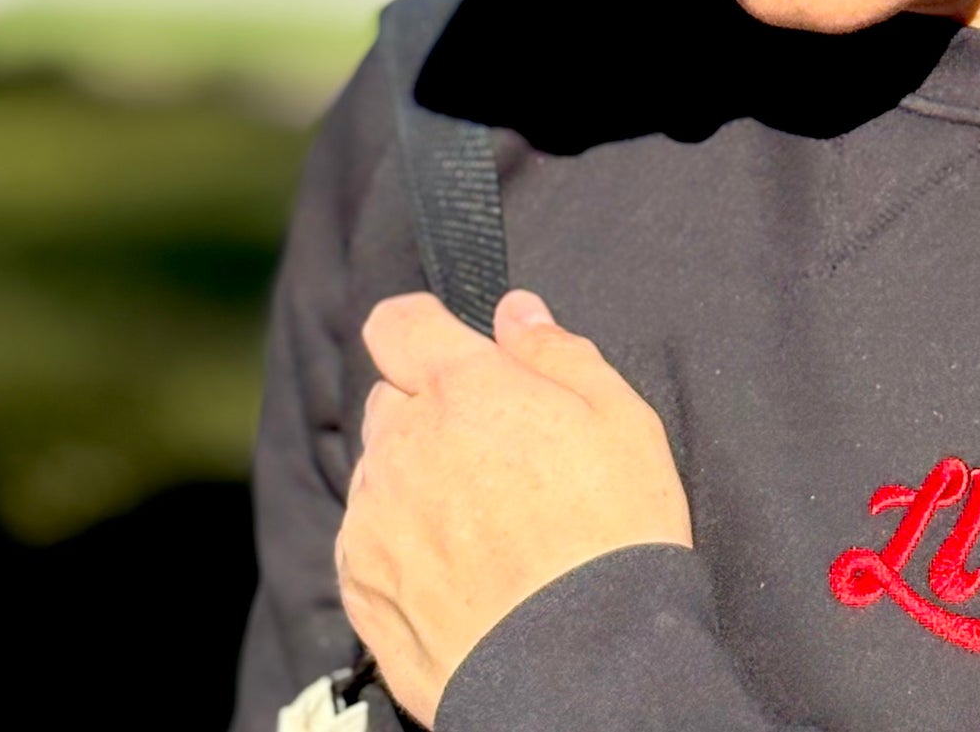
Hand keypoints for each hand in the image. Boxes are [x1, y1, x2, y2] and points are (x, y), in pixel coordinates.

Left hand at [337, 290, 692, 726]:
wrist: (580, 668)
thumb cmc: (613, 532)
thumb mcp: (619, 417)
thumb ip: (556, 351)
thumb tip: (515, 311)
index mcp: (463, 388)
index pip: (398, 323)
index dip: (421, 327)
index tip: (449, 347)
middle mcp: (402, 443)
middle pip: (391, 399)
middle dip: (430, 410)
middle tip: (491, 452)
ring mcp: (373, 518)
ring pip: (378, 470)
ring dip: (413, 476)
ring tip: (480, 522)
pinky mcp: (360, 585)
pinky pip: (366, 537)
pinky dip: (399, 541)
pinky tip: (457, 568)